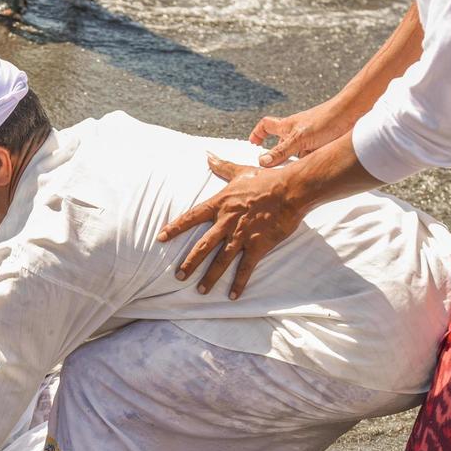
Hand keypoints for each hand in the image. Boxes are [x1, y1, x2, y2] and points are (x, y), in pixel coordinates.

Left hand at [157, 154, 310, 298]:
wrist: (290, 190)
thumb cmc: (266, 179)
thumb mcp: (240, 172)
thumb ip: (221, 166)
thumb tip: (207, 154)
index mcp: (220, 204)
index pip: (191, 217)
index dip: (175, 228)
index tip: (160, 238)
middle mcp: (227, 222)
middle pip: (203, 246)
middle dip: (189, 262)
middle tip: (178, 276)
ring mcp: (241, 236)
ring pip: (221, 260)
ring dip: (210, 277)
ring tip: (200, 290)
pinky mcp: (257, 246)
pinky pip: (245, 268)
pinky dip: (239, 283)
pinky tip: (232, 296)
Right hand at [250, 100, 352, 167]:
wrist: (354, 114)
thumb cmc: (327, 119)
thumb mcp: (299, 138)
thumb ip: (281, 151)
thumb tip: (262, 162)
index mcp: (287, 126)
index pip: (265, 126)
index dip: (257, 134)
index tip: (252, 145)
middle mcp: (296, 132)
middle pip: (280, 145)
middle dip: (277, 157)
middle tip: (272, 170)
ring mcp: (309, 139)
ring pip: (296, 153)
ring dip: (294, 163)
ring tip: (292, 176)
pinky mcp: (321, 145)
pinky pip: (310, 157)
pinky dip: (308, 164)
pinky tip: (311, 173)